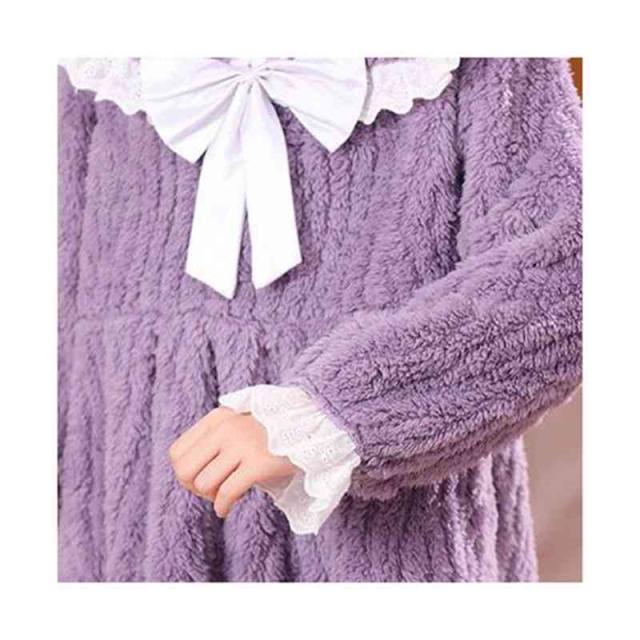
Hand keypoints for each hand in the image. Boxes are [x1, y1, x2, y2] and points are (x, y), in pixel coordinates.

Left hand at [169, 407, 298, 517]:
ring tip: (226, 495)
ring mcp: (242, 444)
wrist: (312, 427)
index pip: (177, 453)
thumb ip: (214, 441)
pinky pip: (227, 494)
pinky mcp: (259, 463)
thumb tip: (185, 474)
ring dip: (212, 497)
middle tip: (211, 491)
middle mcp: (226, 428)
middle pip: (184, 470)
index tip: (202, 478)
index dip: (184, 473)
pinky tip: (227, 509)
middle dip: (193, 488)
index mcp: (217, 418)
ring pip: (203, 484)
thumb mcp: (238, 426)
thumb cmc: (271, 434)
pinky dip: (222, 507)